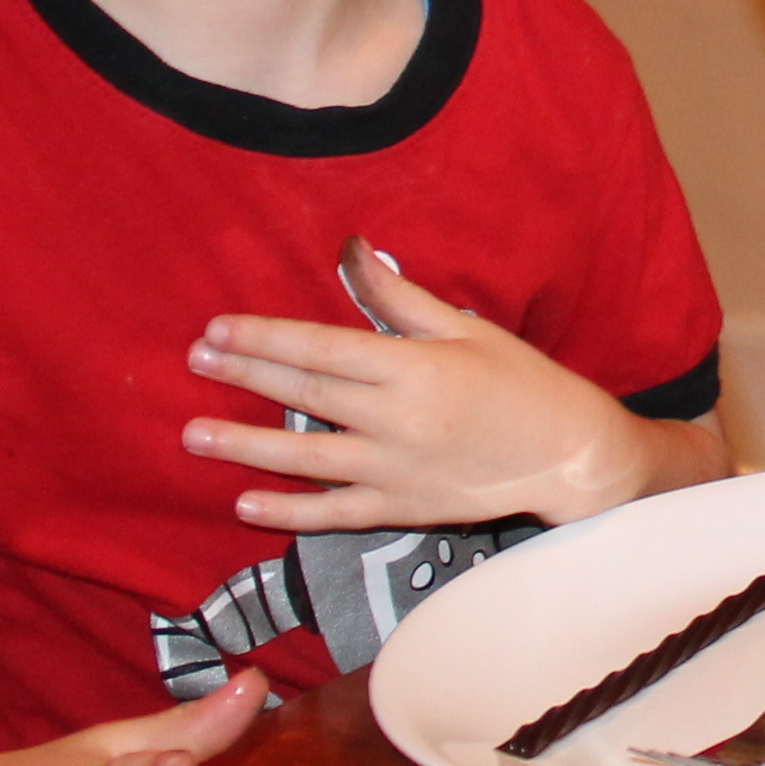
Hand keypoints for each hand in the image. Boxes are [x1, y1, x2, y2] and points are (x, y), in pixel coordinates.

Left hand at [182, 243, 670, 529]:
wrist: (570, 454)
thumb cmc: (523, 382)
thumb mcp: (466, 328)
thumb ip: (400, 297)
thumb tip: (351, 252)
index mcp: (413, 368)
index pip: (321, 348)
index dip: (264, 337)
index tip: (217, 329)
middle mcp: (396, 421)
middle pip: (304, 394)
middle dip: (244, 376)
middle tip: (193, 363)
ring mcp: (394, 471)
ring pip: (305, 458)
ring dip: (245, 446)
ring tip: (194, 436)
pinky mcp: (400, 510)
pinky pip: (333, 514)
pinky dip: (288, 512)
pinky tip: (246, 504)